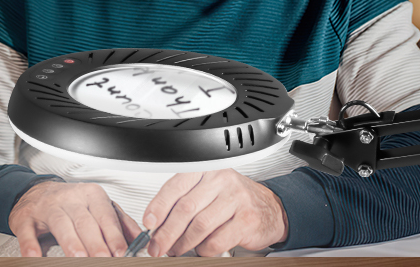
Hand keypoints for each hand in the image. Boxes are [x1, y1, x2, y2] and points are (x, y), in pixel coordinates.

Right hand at [9, 181, 142, 256]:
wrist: (35, 192)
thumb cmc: (70, 204)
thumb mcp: (98, 207)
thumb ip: (120, 222)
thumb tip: (141, 240)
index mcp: (92, 195)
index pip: (106, 216)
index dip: (114, 236)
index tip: (122, 252)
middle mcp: (70, 199)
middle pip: (85, 222)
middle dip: (96, 243)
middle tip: (103, 259)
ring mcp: (47, 207)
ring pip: (61, 224)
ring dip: (71, 243)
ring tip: (79, 258)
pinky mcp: (26, 218)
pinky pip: (29, 232)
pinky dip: (31, 246)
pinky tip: (36, 257)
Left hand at [142, 169, 288, 256]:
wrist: (271, 209)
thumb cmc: (234, 201)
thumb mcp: (209, 193)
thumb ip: (185, 202)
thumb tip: (157, 224)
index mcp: (207, 170)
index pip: (176, 186)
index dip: (158, 206)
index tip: (149, 223)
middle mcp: (221, 180)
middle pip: (185, 209)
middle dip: (166, 232)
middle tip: (157, 246)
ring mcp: (236, 199)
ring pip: (200, 226)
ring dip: (183, 243)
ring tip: (176, 250)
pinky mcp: (247, 220)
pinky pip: (217, 240)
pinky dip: (204, 249)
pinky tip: (201, 249)